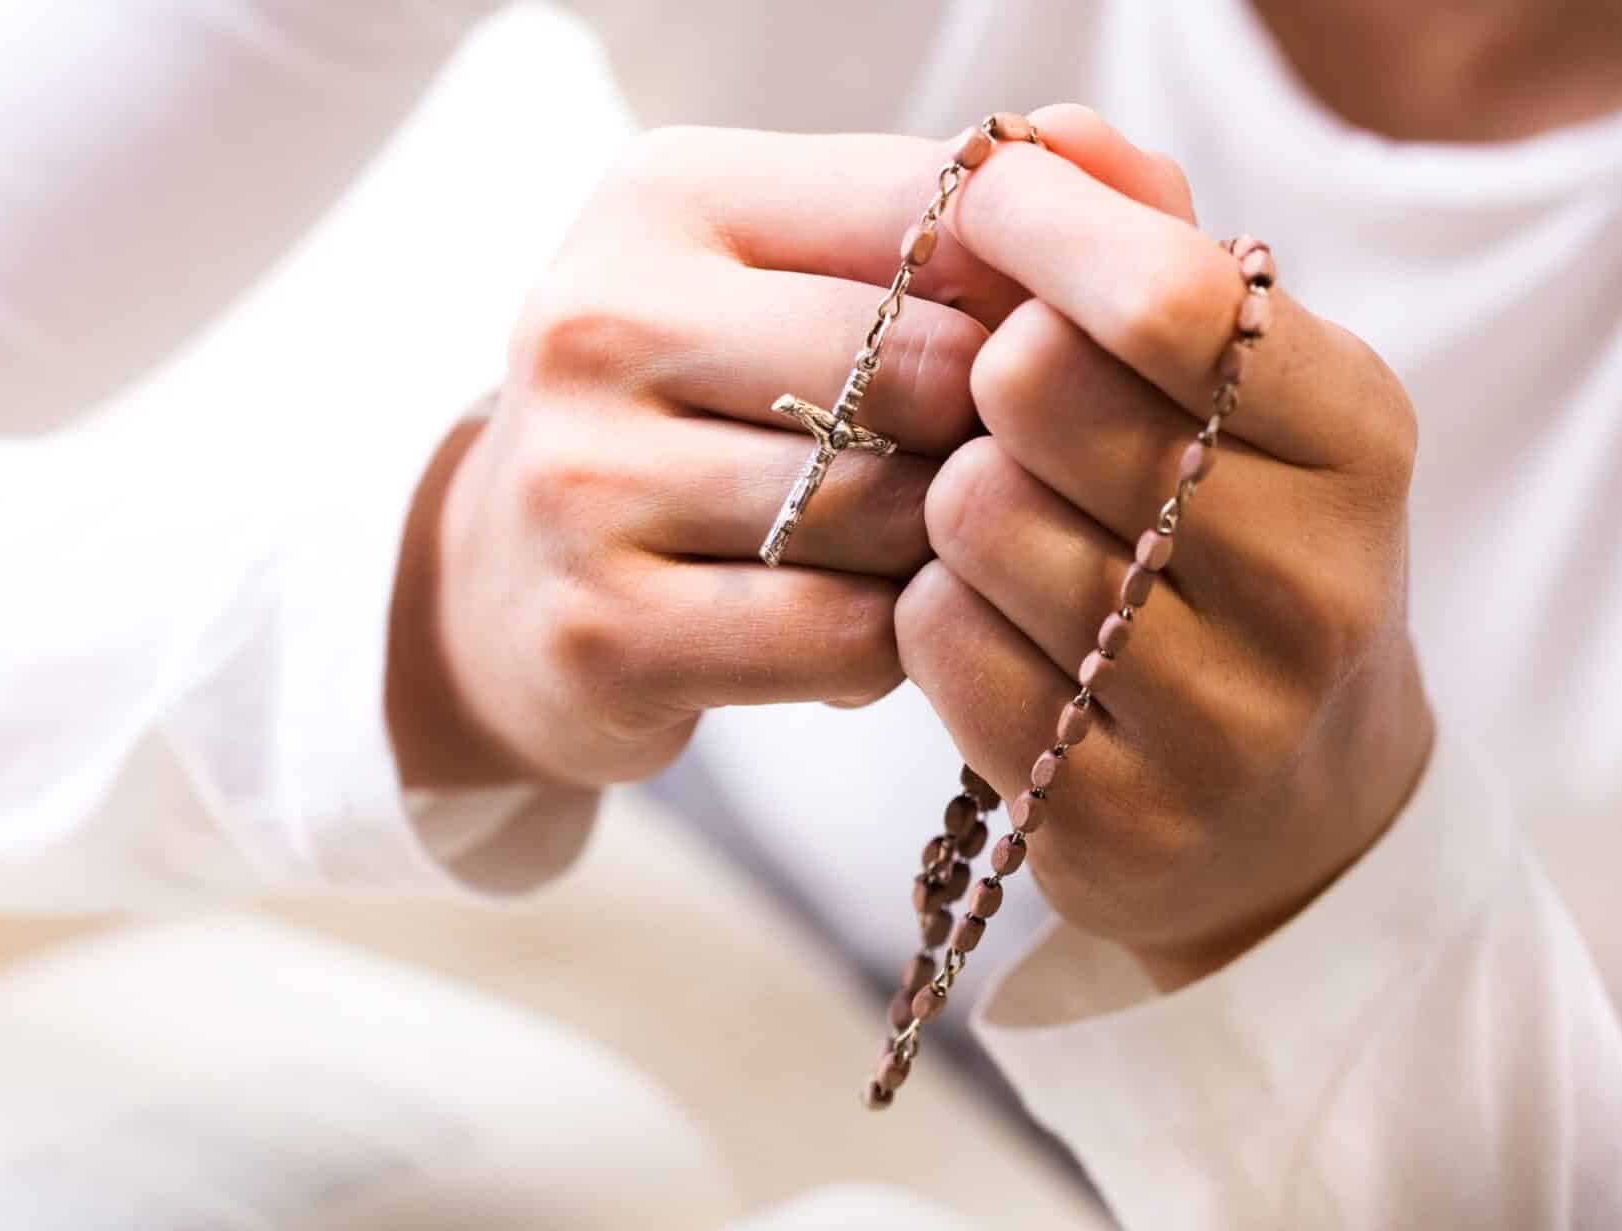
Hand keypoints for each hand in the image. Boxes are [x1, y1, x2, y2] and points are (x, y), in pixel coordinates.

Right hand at [389, 127, 1027, 789]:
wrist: (504, 584)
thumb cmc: (688, 417)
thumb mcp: (776, 281)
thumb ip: (939, 231)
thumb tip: (1117, 191)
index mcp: (666, 198)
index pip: (928, 213)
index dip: (1034, 296)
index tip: (1053, 358)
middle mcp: (602, 320)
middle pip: (923, 370)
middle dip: (993, 438)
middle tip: (996, 481)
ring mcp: (584, 481)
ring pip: (886, 513)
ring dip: (941, 554)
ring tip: (915, 558)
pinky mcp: (599, 628)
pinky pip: (838, 637)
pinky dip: (885, 648)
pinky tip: (857, 630)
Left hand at [895, 106, 1433, 985]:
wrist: (1297, 809)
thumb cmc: (1244, 553)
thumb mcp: (1247, 394)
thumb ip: (1153, 245)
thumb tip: (1047, 139)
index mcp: (1358, 437)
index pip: (1167, 297)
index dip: (1038, 231)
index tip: (983, 211)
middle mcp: (1312, 581)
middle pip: (1039, 392)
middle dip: (989, 380)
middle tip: (1013, 413)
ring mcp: (1220, 716)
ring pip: (972, 520)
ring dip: (953, 505)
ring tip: (1011, 531)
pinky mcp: (1114, 814)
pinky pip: (935, 644)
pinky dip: (932, 612)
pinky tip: (992, 625)